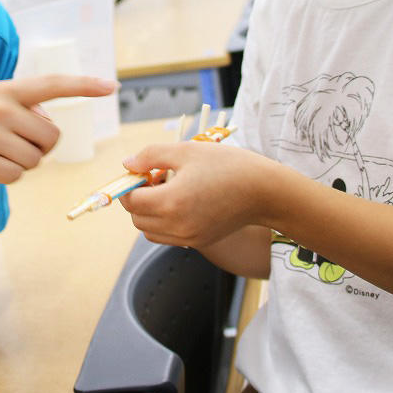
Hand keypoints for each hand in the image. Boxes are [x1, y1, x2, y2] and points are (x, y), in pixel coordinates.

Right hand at [0, 74, 116, 189]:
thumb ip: (21, 108)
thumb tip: (50, 125)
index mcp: (5, 90)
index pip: (52, 84)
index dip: (84, 85)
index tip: (111, 86)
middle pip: (51, 137)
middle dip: (39, 148)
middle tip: (13, 145)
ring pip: (35, 159)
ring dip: (23, 164)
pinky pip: (16, 175)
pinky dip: (7, 176)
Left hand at [119, 142, 271, 248]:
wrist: (265, 191)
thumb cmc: (227, 165)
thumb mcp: (186, 151)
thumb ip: (151, 156)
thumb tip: (127, 163)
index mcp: (171, 202)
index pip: (131, 201)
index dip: (129, 185)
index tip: (141, 170)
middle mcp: (177, 226)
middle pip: (137, 219)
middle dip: (137, 198)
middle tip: (154, 177)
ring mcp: (188, 238)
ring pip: (150, 231)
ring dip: (149, 212)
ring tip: (167, 189)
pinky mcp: (199, 241)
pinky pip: (168, 236)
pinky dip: (164, 222)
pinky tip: (180, 201)